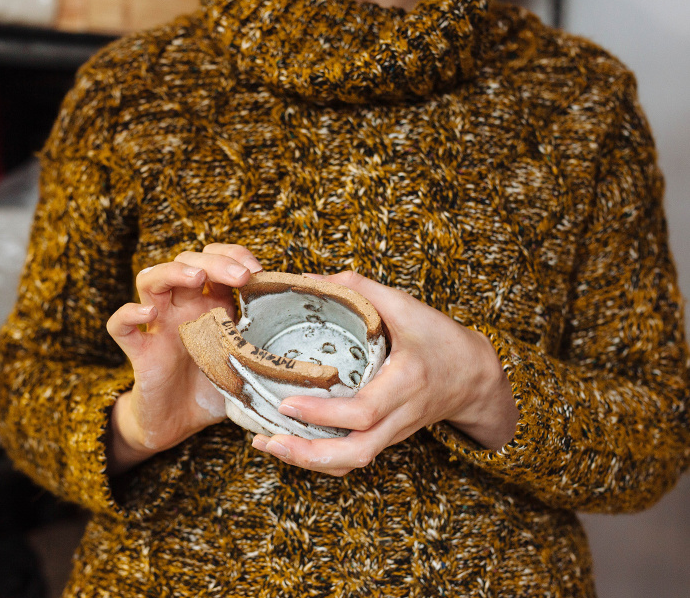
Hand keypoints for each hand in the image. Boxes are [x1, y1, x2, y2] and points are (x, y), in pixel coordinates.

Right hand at [106, 243, 262, 472]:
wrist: (177, 423)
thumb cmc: (215, 388)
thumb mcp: (251, 365)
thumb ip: (277, 353)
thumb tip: (326, 360)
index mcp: (212, 303)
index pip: (218, 260)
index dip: (235, 256)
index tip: (259, 270)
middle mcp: (183, 306)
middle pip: (188, 261)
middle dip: (215, 261)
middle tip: (241, 275)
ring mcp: (158, 325)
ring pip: (151, 279)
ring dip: (173, 271)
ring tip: (196, 277)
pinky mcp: (138, 350)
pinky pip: (119, 324)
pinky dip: (128, 313)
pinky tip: (147, 314)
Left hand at [251, 271, 517, 475]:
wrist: (475, 376)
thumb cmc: (441, 339)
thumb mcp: (407, 306)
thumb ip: (360, 289)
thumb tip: (312, 279)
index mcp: (406, 383)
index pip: (363, 410)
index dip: (323, 413)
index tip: (288, 403)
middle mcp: (400, 415)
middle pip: (355, 452)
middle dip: (308, 454)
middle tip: (267, 440)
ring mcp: (393, 432)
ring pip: (351, 462)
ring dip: (308, 461)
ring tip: (268, 445)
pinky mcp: (386, 437)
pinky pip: (353, 458)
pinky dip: (321, 460)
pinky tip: (291, 446)